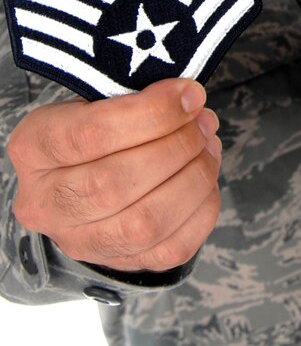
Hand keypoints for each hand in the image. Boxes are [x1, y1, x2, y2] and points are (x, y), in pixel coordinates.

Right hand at [8, 78, 220, 272]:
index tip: (190, 94)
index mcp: (34, 148)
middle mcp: (47, 204)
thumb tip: (187, 97)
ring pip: (145, 223)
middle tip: (203, 120)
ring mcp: (80, 242)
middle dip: (176, 146)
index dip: (151, 113)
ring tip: (208, 144)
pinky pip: (172, 248)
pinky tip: (205, 175)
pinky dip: (201, 207)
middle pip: (115, 183)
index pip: (91, 133)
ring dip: (194, 177)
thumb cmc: (95, 128)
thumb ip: (133, 97)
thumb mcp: (95, 100)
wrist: (80, 179)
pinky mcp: (121, 263)